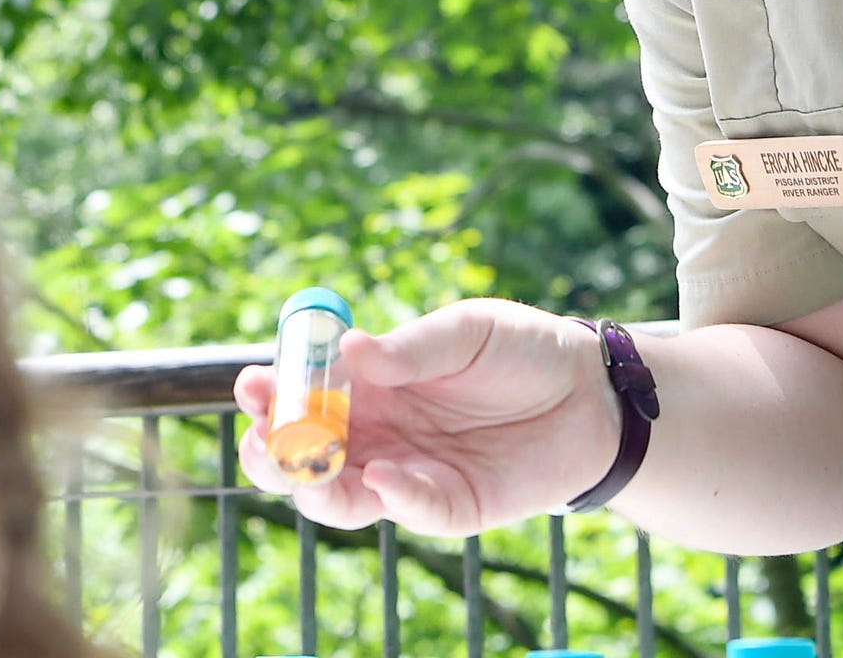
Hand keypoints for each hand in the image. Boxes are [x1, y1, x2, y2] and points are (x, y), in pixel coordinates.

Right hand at [234, 298, 615, 536]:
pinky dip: (392, 498)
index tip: (251, 383)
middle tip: (262, 440)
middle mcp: (377, 433)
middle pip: (302, 457)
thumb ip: (412, 348)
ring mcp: (407, 473)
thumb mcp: (467, 332)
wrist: (591, 394)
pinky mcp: (447, 505)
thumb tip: (348, 347)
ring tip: (309, 466)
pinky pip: (408, 511)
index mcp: (369, 385)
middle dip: (271, 452)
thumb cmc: (522, 349)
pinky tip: (386, 477)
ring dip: (313, 487)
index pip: (302, 395)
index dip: (270, 394)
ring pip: (338, 498)